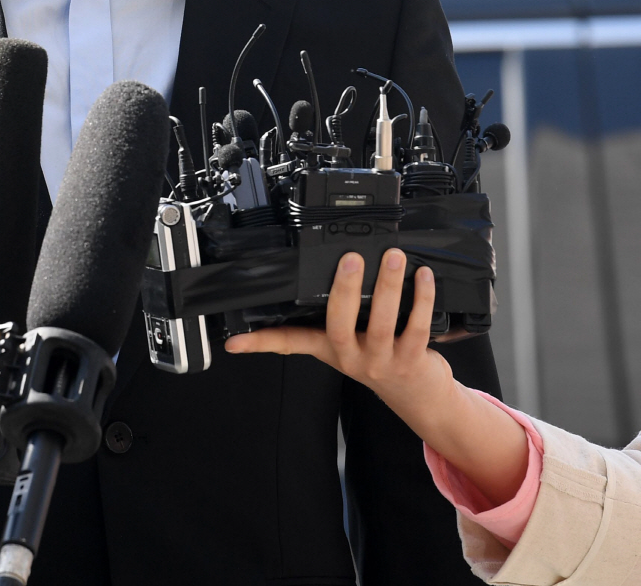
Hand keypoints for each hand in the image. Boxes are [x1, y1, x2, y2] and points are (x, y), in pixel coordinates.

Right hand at [226, 249, 529, 506]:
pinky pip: (416, 327)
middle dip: (344, 289)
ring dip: (388, 286)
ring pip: (381, 322)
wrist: (421, 400)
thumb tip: (325, 270)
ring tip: (392, 257)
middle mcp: (352, 357)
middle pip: (339, 325)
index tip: (236, 341)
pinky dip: (420, 299)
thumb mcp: (349, 345)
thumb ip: (337, 316)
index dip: (262, 341)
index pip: (289, 343)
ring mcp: (381, 360)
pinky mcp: (411, 360)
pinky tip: (423, 277)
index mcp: (330, 349)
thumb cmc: (383, 362)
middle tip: (350, 258)